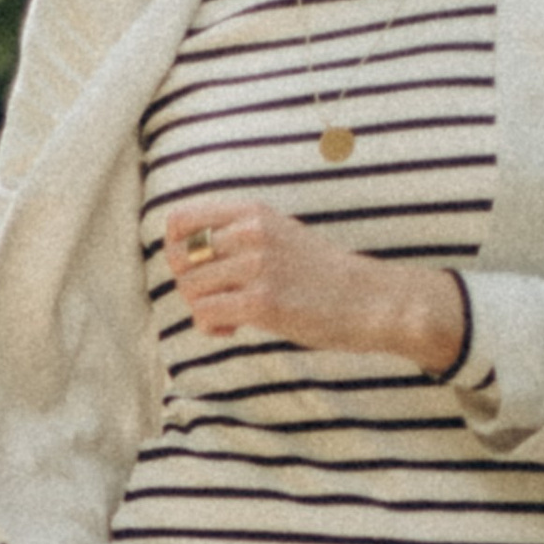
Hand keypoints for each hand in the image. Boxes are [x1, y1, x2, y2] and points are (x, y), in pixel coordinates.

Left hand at [163, 202, 464, 373]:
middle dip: (188, 284)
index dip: (174, 248)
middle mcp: (251, 233)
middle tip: (213, 299)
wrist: (370, 299)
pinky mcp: (263, 302)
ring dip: (201, 308)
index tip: (193, 269)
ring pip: (190, 288)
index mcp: (252, 212)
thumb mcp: (279, 234)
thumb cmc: (321, 273)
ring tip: (228, 317)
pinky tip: (231, 330)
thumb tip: (181, 255)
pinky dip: (210, 326)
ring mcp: (257, 267)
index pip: (180, 219)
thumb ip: (237, 236)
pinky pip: (206, 313)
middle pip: (180, 258)